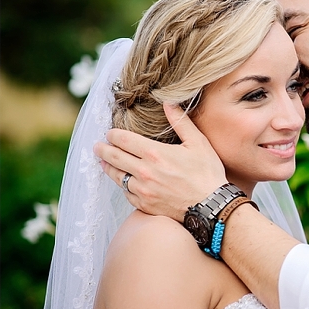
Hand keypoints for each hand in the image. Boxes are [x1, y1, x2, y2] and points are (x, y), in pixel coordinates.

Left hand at [94, 103, 226, 221]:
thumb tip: (168, 102)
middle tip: (97, 146)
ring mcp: (142, 190)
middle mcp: (144, 171)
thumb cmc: (207, 174)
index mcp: (155, 153)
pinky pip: (127, 193)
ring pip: (117, 176)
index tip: (110, 133)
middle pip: (114, 157)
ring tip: (105, 162)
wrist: (211, 206)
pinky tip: (125, 182)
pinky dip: (124, 186)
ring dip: (109, 167)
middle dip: (103, 150)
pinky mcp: (145, 205)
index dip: (113, 135)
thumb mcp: (198, 143)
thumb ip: (181, 122)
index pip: (124, 140)